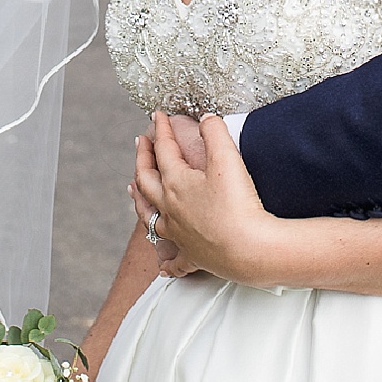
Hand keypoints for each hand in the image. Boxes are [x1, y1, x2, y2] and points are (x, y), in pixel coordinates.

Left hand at [132, 112, 277, 284]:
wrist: (250, 249)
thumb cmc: (238, 206)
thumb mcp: (227, 159)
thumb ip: (215, 132)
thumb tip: (206, 119)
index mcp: (175, 183)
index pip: (163, 150)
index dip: (161, 130)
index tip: (158, 116)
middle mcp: (170, 209)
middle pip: (146, 180)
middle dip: (142, 158)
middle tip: (140, 143)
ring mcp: (179, 234)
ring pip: (149, 216)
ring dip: (139, 200)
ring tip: (132, 190)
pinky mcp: (193, 256)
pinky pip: (174, 260)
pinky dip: (167, 261)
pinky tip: (164, 264)